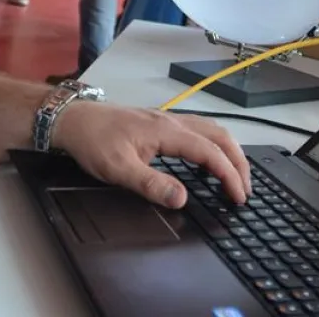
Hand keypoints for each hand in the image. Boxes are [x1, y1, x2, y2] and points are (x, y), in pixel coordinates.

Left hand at [53, 102, 250, 208]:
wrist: (73, 119)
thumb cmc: (93, 141)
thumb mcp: (119, 169)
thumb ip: (151, 184)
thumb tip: (182, 199)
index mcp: (167, 131)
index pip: (210, 152)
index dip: (229, 175)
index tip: (238, 196)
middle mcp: (172, 121)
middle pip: (219, 136)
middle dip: (239, 162)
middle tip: (246, 189)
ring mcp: (167, 119)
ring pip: (211, 130)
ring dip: (229, 151)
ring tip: (236, 175)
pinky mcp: (160, 122)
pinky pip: (199, 130)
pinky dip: (214, 145)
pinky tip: (208, 160)